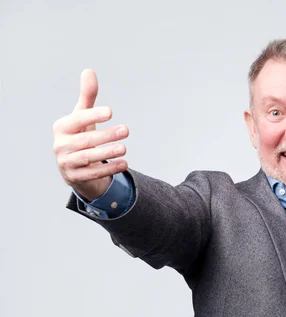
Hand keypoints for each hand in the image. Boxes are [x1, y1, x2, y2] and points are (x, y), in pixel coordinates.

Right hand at [53, 69, 128, 200]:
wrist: (73, 167)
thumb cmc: (79, 136)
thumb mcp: (82, 117)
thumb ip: (87, 97)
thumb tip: (89, 71)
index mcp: (62, 127)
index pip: (77, 120)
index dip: (93, 115)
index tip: (110, 112)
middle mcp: (61, 145)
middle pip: (85, 140)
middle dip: (106, 135)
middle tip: (126, 130)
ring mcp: (66, 163)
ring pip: (88, 158)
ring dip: (107, 153)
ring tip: (124, 148)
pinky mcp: (75, 178)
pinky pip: (93, 174)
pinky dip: (109, 169)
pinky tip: (124, 164)